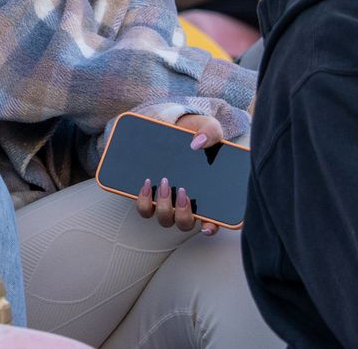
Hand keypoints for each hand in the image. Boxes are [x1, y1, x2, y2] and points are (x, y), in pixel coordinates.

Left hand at [135, 114, 222, 235]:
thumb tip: (197, 143)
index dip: (212, 227)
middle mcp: (187, 204)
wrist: (176, 128)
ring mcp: (168, 201)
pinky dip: (144, 199)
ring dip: (162, 206)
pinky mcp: (150, 194)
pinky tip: (146, 183)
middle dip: (183, 212)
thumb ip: (209, 133)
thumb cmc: (198, 135)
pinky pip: (144, 207)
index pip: (213, 221)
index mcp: (208, 196)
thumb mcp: (209, 128)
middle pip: (184, 223)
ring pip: (164, 218)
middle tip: (183, 191)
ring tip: (163, 182)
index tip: (207, 225)